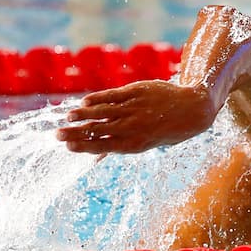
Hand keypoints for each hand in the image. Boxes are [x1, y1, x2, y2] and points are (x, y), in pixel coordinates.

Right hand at [56, 80, 215, 153]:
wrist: (193, 109)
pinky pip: (113, 96)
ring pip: (103, 112)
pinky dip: (98, 99)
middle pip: (99, 130)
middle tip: (56, 135)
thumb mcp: (146, 143)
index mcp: (135, 144)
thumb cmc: (167, 129)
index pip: (103, 146)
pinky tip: (84, 102)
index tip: (67, 147)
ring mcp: (135, 109)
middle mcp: (133, 127)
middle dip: (76, 133)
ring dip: (83, 115)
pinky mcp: (137, 92)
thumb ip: (119, 146)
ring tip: (67, 117)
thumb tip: (94, 158)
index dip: (83, 146)